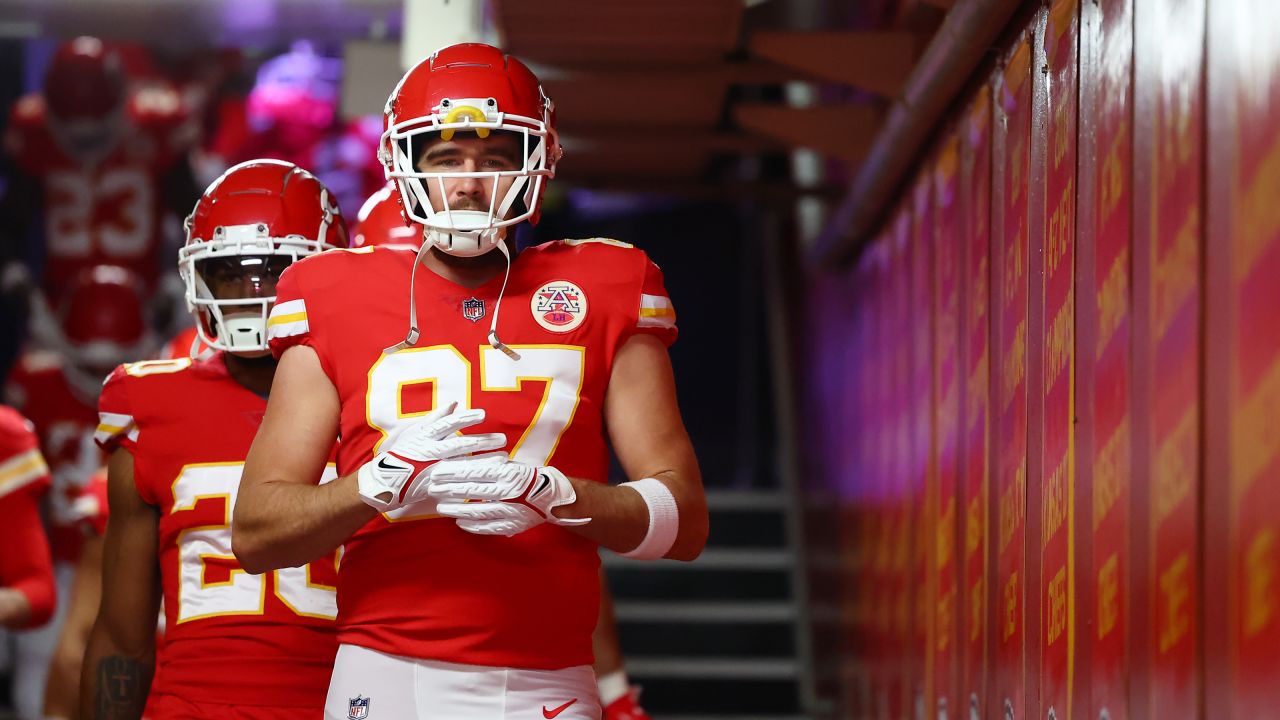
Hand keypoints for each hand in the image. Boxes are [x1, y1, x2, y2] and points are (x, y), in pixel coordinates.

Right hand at [356, 403, 506, 511]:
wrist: (383, 481)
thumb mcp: (415, 431)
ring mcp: (433, 469)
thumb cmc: (402, 452)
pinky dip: (474, 482)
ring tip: (503, 458)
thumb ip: (437, 417)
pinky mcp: (435, 486)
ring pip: (463, 465)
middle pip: (460, 445)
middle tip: (503, 439)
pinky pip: (458, 484)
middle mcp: (430, 451)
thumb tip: (454, 403)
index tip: (483, 414)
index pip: (447, 424)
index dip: (465, 419)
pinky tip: (490, 480)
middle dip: (483, 442)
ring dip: (484, 461)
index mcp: (425, 436)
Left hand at [429, 461, 588, 535]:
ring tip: (441, 508)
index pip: (475, 471)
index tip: (437, 472)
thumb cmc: (530, 477)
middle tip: (432, 488)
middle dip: (449, 489)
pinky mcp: (512, 525)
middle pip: (472, 491)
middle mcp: (508, 492)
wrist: (554, 497)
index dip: (454, 472)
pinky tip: (459, 522)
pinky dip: (472, 526)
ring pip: (477, 511)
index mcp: (508, 473)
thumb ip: (490, 465)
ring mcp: (510, 510)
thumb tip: (463, 460)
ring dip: (456, 510)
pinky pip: (488, 527)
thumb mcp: (512, 465)